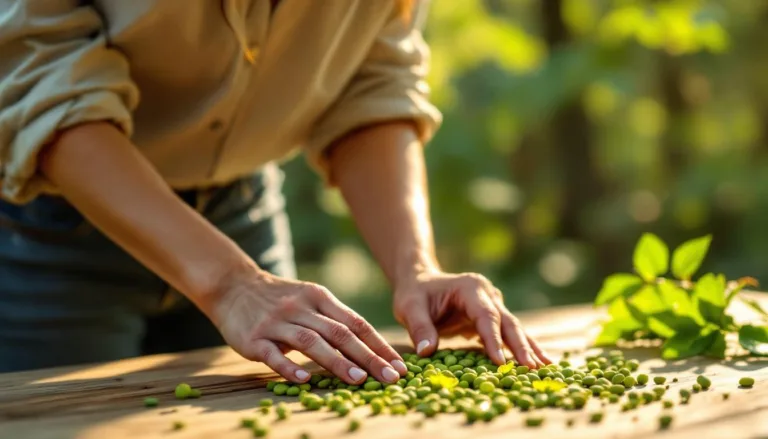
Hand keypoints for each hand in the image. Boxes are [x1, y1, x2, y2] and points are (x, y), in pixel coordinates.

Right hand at [204, 265, 407, 383]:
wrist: (234, 286)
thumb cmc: (280, 299)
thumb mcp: (310, 299)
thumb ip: (334, 319)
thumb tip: (371, 347)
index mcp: (320, 297)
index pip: (356, 323)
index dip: (379, 345)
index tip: (398, 365)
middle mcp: (301, 308)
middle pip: (340, 333)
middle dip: (368, 357)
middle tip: (389, 377)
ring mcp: (277, 322)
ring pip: (311, 342)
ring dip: (336, 362)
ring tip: (358, 379)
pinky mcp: (254, 338)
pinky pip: (273, 354)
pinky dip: (289, 367)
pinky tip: (303, 380)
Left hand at [392, 270, 551, 367]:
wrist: (420, 281)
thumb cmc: (414, 294)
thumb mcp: (409, 308)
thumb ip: (420, 328)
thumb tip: (426, 352)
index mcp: (471, 287)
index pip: (486, 316)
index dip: (493, 339)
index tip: (500, 361)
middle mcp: (488, 293)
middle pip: (508, 322)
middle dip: (520, 346)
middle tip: (532, 368)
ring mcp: (494, 303)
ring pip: (514, 328)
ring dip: (528, 348)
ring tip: (546, 367)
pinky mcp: (494, 316)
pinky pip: (510, 333)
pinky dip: (523, 347)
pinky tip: (540, 361)